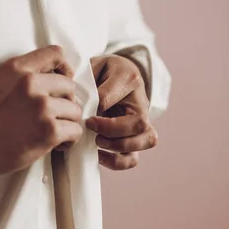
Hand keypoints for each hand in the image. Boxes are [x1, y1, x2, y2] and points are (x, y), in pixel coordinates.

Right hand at [0, 46, 82, 176]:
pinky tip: (56, 144)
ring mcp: (42, 107)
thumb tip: (57, 75)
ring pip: (75, 109)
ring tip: (53, 132)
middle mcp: (31, 83)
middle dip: (65, 101)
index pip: (56, 53)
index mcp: (17, 68)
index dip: (64, 68)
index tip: (61, 83)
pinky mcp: (50, 131)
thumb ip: (25, 75)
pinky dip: (69, 140)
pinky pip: (75, 130)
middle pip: (69, 85)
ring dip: (67, 122)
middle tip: (53, 116)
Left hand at [86, 55, 157, 169]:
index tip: (85, 116)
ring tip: (98, 143)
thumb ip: (88, 81)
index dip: (96, 109)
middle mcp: (141, 102)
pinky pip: (134, 158)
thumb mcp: (94, 67)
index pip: (112, 98)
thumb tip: (82, 105)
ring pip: (146, 140)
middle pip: (139, 123)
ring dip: (119, 146)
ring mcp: (142, 123)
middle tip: (92, 127)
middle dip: (112, 131)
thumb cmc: (103, 72)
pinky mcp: (135, 139)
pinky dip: (117, 162)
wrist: (117, 75)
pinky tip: (99, 156)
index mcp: (129, 79)